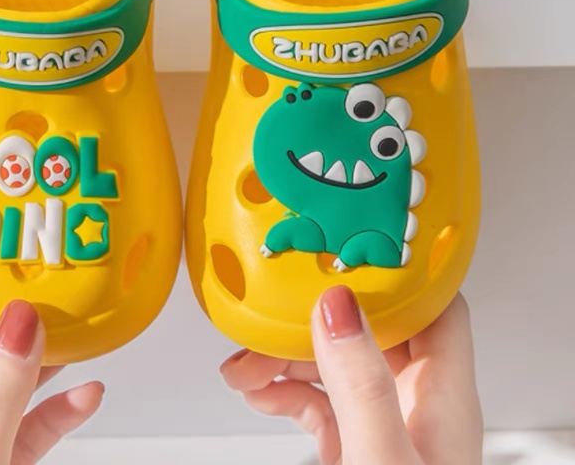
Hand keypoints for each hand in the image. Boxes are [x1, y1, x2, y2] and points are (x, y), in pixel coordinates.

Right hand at [220, 289, 481, 464]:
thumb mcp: (380, 461)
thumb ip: (361, 384)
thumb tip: (338, 305)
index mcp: (442, 398)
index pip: (434, 305)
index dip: (398, 269)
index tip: (346, 243)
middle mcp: (416, 405)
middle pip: (372, 326)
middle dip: (314, 313)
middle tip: (273, 305)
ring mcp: (383, 425)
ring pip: (336, 359)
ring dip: (287, 353)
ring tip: (245, 363)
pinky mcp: (352, 446)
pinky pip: (316, 399)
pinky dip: (281, 389)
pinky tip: (257, 392)